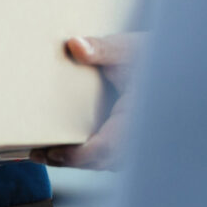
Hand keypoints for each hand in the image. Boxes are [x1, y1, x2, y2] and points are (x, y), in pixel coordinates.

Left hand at [29, 33, 141, 170]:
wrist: (170, 65)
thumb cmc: (149, 57)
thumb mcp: (127, 49)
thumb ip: (101, 49)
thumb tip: (75, 45)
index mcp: (138, 119)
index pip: (108, 147)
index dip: (79, 154)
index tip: (53, 153)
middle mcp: (138, 137)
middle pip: (101, 160)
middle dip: (69, 159)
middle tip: (36, 154)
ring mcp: (135, 142)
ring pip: (104, 160)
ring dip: (75, 158)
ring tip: (41, 152)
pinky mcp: (128, 140)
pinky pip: (107, 154)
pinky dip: (85, 152)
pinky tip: (62, 145)